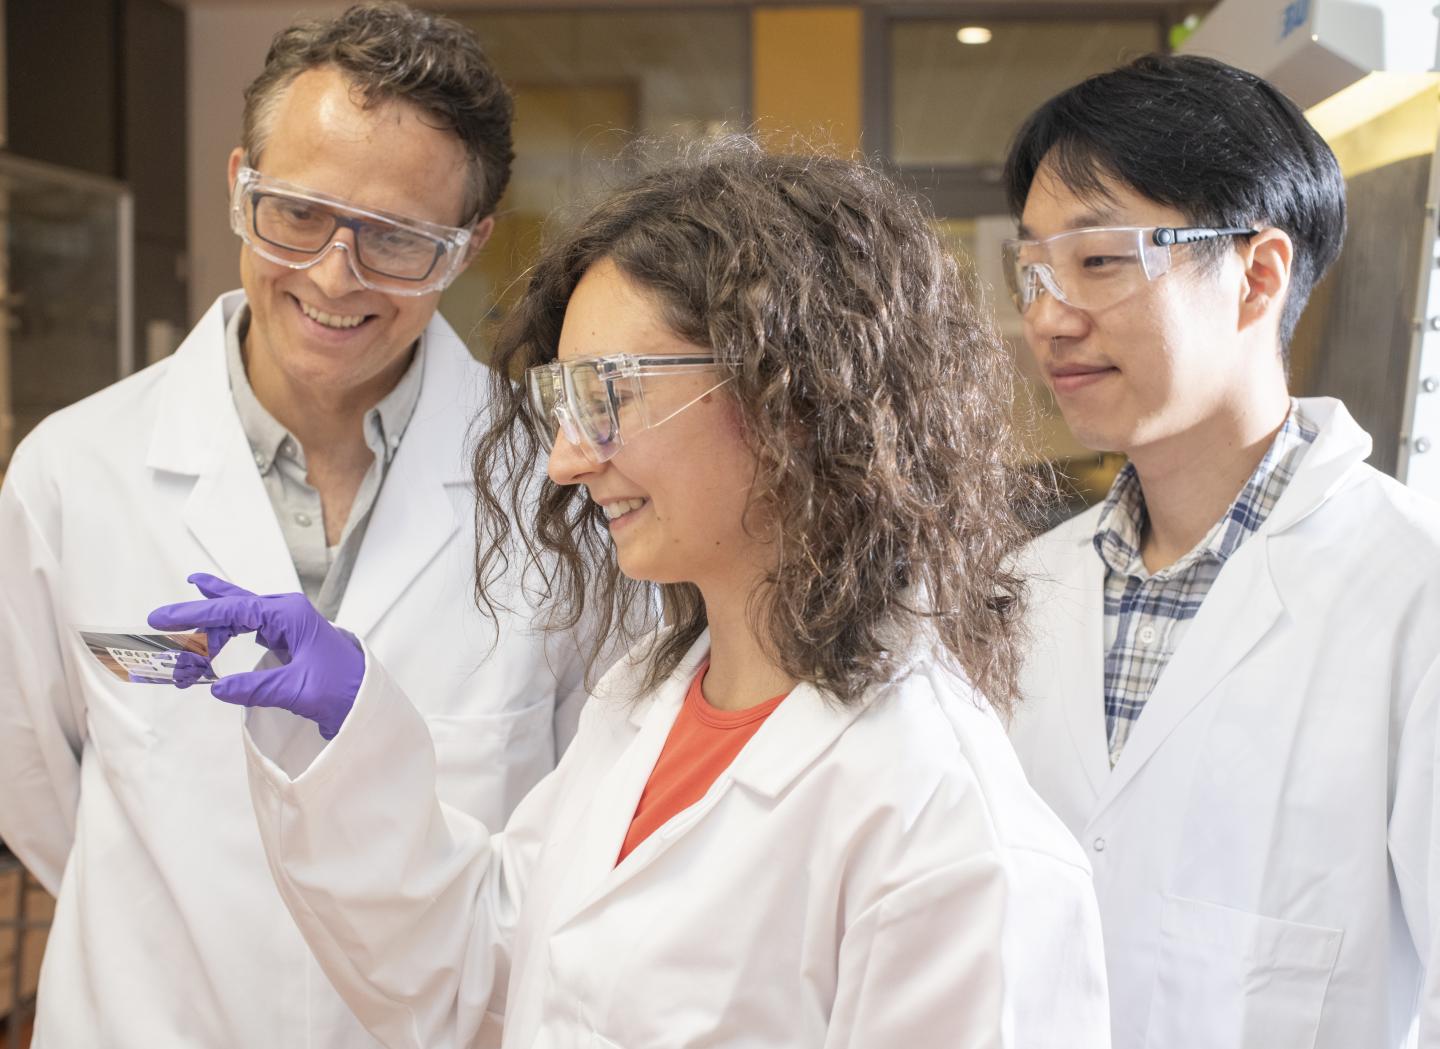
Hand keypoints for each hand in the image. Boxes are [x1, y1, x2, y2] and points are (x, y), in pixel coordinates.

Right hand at [148, 573, 362, 738]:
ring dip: (209, 635)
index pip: (236, 609)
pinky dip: (223, 635)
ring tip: (183, 653)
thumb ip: (257, 687)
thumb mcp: (298, 690)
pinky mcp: (285, 639)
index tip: (162, 618)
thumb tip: (217, 689)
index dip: (196, 613)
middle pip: (232, 609)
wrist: (367, 698)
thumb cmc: (342, 689)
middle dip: (197, 622)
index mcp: (291, 615)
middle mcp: (287, 613)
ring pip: (237, 618)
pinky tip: (209, 630)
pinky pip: (247, 628)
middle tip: (162, 626)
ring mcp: (286, 624)